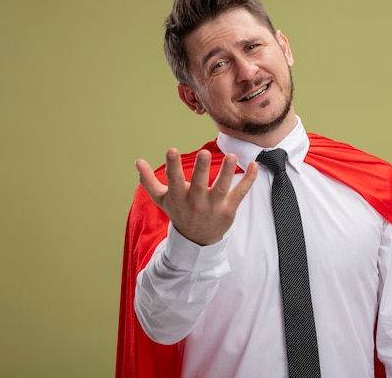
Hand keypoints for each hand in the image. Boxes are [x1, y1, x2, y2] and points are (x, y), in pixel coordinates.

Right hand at [136, 148, 257, 245]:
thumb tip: (137, 161)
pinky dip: (249, 179)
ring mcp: (214, 206)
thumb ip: (149, 181)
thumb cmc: (179, 213)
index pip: (174, 181)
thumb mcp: (162, 200)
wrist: (197, 240)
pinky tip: (254, 165)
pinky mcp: (230, 209)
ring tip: (232, 156)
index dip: (172, 166)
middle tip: (204, 153)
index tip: (171, 150)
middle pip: (200, 185)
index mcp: (179, 198)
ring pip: (222, 188)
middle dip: (202, 169)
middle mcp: (196, 203)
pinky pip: (241, 192)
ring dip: (227, 172)